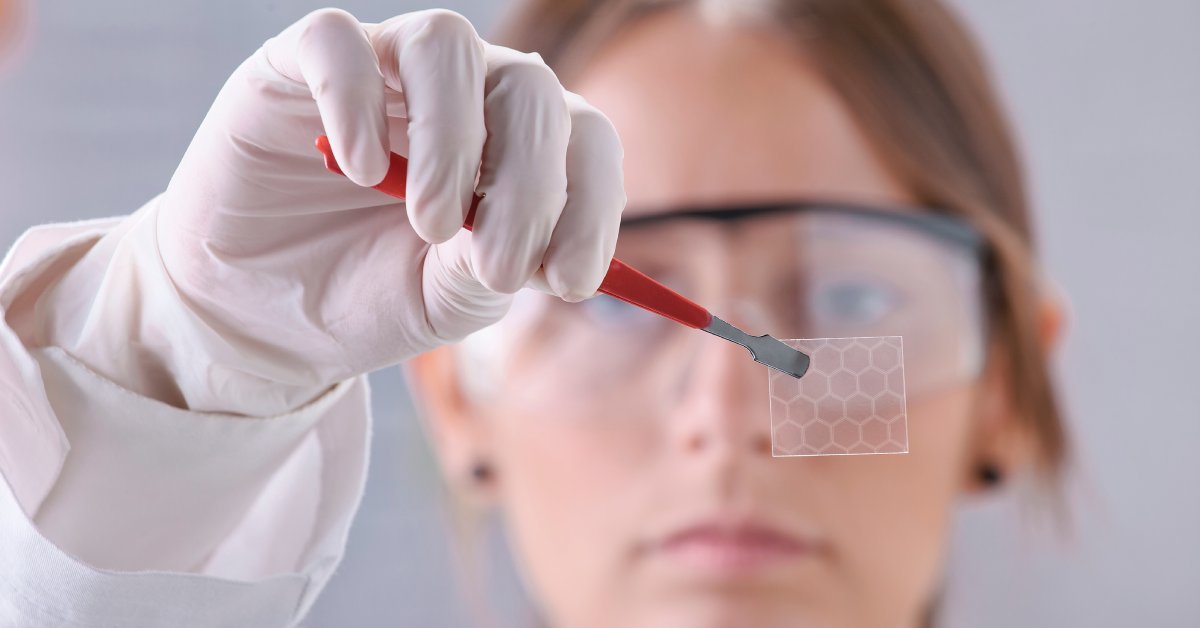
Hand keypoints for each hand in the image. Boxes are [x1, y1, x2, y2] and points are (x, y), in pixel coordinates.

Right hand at [155, 9, 624, 406]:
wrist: (258, 316)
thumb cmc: (365, 297)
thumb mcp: (444, 300)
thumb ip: (491, 266)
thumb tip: (535, 243)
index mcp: (515, 145)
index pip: (585, 138)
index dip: (593, 204)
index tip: (569, 281)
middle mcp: (463, 94)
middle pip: (529, 87)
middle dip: (529, 184)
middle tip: (496, 266)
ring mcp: (383, 70)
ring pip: (447, 43)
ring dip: (454, 141)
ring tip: (431, 224)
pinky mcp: (297, 65)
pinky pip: (336, 41)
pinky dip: (357, 101)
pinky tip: (360, 170)